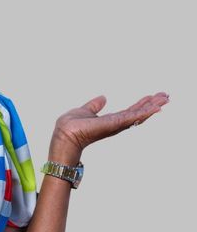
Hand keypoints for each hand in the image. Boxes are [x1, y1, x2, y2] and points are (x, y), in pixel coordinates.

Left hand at [50, 92, 169, 157]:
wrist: (65, 135)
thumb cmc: (71, 127)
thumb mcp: (85, 111)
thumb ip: (94, 105)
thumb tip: (103, 98)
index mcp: (110, 121)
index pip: (130, 111)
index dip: (142, 104)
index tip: (153, 96)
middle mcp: (116, 124)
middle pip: (138, 113)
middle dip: (152, 104)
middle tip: (166, 96)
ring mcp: (116, 125)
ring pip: (139, 114)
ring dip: (152, 106)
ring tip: (165, 98)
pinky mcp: (114, 124)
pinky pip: (132, 117)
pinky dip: (145, 112)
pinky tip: (156, 108)